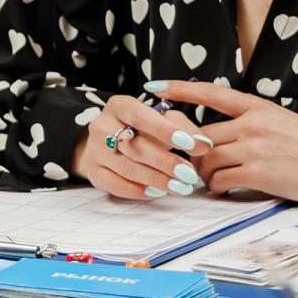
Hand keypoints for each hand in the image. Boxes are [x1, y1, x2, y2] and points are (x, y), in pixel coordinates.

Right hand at [70, 95, 210, 198]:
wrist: (105, 141)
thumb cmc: (140, 128)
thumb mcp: (162, 118)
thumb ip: (184, 127)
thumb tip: (204, 144)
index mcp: (119, 106)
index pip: (141, 116)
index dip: (166, 131)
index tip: (191, 144)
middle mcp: (102, 125)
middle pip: (135, 146)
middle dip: (166, 162)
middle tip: (189, 174)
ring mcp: (94, 150)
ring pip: (128, 168)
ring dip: (157, 180)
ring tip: (181, 187)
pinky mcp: (94, 172)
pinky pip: (116, 185)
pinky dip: (139, 190)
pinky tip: (157, 192)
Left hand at [155, 81, 297, 206]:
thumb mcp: (283, 121)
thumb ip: (253, 123)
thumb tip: (227, 133)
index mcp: (258, 107)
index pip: (210, 93)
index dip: (180, 89)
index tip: (156, 86)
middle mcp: (252, 124)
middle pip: (200, 135)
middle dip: (190, 152)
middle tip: (190, 164)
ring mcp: (254, 147)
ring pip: (206, 159)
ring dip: (202, 173)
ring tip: (211, 181)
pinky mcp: (258, 173)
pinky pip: (220, 181)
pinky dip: (217, 188)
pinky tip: (224, 191)